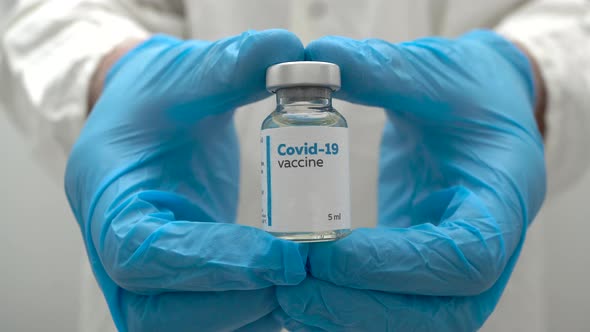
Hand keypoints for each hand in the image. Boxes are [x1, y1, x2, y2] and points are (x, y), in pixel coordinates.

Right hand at [65, 30, 308, 330]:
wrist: (143, 119)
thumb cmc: (156, 98)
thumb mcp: (186, 75)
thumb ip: (232, 66)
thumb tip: (290, 51)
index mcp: (108, 196)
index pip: (142, 253)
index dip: (210, 264)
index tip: (283, 258)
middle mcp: (116, 248)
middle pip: (154, 312)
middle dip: (232, 301)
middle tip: (300, 273)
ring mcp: (142, 274)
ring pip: (179, 326)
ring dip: (245, 314)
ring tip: (300, 282)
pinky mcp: (172, 282)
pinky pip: (204, 318)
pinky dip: (246, 312)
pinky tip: (288, 288)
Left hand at [277, 30, 545, 330]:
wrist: (486, 113)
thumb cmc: (467, 92)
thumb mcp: (432, 73)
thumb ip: (379, 69)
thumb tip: (313, 58)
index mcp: (503, 196)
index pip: (465, 258)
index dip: (396, 265)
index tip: (327, 252)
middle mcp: (492, 246)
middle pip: (444, 314)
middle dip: (365, 309)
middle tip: (294, 289)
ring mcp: (463, 270)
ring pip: (420, 325)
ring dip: (351, 320)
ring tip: (290, 299)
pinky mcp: (431, 274)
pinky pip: (399, 313)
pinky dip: (351, 315)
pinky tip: (304, 300)